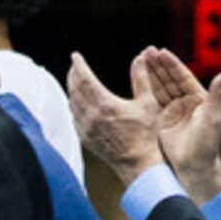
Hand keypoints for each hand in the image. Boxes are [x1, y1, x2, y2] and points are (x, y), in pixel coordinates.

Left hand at [67, 51, 167, 182]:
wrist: (137, 163)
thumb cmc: (145, 135)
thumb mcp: (148, 103)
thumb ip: (142, 78)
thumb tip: (140, 58)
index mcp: (105, 105)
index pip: (85, 79)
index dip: (79, 65)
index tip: (75, 56)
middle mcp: (91, 116)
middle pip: (75, 89)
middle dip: (73, 75)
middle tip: (74, 66)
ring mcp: (86, 128)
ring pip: (72, 103)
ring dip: (72, 89)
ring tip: (75, 81)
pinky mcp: (85, 138)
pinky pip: (74, 117)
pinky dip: (74, 105)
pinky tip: (78, 101)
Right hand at [138, 48, 220, 196]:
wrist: (194, 167)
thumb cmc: (208, 144)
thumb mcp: (212, 117)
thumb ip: (216, 95)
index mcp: (197, 98)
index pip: (182, 77)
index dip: (172, 65)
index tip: (162, 52)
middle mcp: (183, 102)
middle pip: (169, 79)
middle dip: (159, 65)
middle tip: (147, 51)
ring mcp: (171, 111)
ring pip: (159, 88)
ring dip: (150, 74)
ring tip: (140, 59)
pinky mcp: (160, 121)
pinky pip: (151, 102)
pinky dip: (144, 90)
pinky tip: (137, 78)